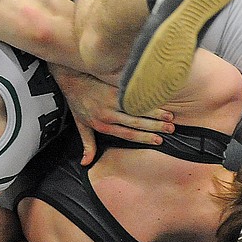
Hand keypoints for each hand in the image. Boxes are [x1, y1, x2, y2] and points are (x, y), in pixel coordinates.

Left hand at [52, 66, 173, 165]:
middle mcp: (108, 113)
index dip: (144, 137)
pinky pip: (132, 93)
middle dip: (155, 126)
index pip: (128, 133)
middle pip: (136, 122)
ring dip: (155, 112)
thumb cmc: (77, 103)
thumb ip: (87, 144)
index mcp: (103, 125)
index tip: (158, 140)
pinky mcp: (114, 86)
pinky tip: (158, 98)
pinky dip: (146, 97)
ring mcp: (112, 99)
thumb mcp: (81, 126)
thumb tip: (86, 163)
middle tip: (170, 129)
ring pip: (137, 107)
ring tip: (170, 116)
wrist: (71, 78)